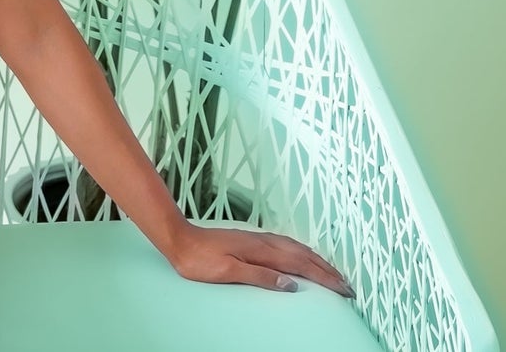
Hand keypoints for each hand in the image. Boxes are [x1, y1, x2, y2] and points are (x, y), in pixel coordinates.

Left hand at [167, 221, 355, 298]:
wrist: (179, 239)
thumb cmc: (200, 259)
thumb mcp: (228, 271)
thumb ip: (260, 277)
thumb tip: (292, 285)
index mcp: (261, 251)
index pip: (301, 265)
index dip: (325, 277)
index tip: (345, 290)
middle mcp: (263, 241)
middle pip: (303, 255)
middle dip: (328, 270)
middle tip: (348, 285)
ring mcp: (258, 238)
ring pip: (296, 247)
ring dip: (317, 260)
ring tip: (333, 272)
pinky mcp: (251, 239)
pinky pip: (285, 244)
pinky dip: (301, 251)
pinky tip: (301, 255)